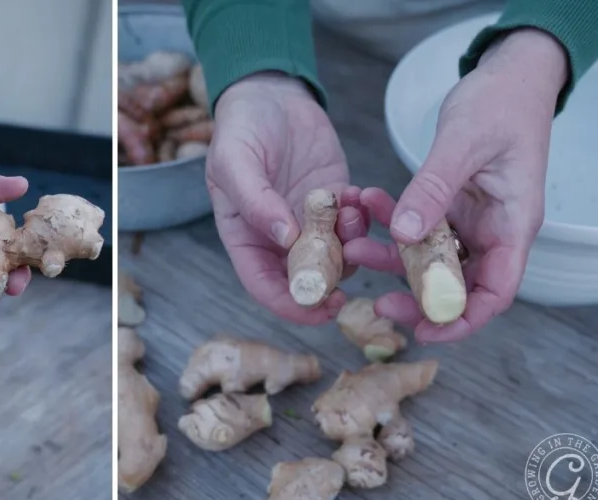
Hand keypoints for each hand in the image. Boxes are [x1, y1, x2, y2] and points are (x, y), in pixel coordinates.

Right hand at [206, 72, 367, 323]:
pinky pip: (355, 223)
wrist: (269, 93)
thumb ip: (255, 200)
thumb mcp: (235, 160)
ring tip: (351, 213)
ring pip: (337, 254)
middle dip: (331, 283)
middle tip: (354, 275)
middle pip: (305, 278)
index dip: (290, 303)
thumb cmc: (240, 127)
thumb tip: (284, 238)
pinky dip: (362, 217)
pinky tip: (359, 195)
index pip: (264, 285)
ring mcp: (309, 221)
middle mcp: (278, 237)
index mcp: (245, 236)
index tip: (319, 308)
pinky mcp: (335, 201)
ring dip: (350, 244)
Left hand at [345, 29, 566, 340]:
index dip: (461, 319)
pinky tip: (365, 205)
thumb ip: (434, 189)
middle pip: (458, 286)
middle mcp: (494, 230)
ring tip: (351, 245)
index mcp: (513, 225)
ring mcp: (471, 221)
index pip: (494, 292)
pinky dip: (390, 220)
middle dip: (416, 298)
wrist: (507, 74)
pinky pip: (417, 227)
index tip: (424, 330)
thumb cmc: (501, 103)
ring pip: (428, 259)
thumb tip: (404, 234)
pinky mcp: (450, 207)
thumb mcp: (464, 142)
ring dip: (391, 257)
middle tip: (375, 303)